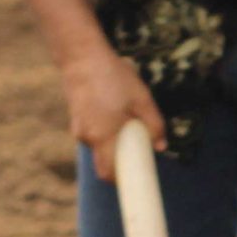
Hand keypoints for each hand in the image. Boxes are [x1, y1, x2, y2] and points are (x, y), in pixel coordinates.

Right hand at [65, 49, 165, 179]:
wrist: (81, 55)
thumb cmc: (113, 77)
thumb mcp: (142, 99)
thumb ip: (154, 125)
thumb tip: (161, 146)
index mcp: (103, 137)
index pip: (108, 173)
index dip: (121, 181)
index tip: (135, 180)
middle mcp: (87, 136)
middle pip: (105, 159)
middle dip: (121, 158)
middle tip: (138, 146)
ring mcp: (78, 126)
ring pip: (99, 143)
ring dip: (113, 139)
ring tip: (126, 117)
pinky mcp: (76, 116)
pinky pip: (92, 131)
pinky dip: (104, 128)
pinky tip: (113, 108)